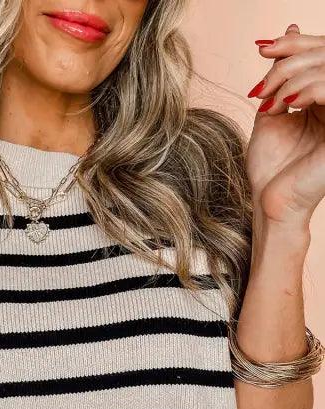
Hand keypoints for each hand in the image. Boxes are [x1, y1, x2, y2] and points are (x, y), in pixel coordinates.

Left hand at [246, 23, 324, 227]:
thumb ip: (279, 80)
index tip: (263, 49)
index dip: (294, 45)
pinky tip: (287, 102)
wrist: (271, 203)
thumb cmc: (270, 169)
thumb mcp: (271, 114)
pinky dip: (306, 88)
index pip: (320, 56)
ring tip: (270, 100)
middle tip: (262, 80)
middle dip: (289, 59)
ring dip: (292, 76)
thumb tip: (287, 34)